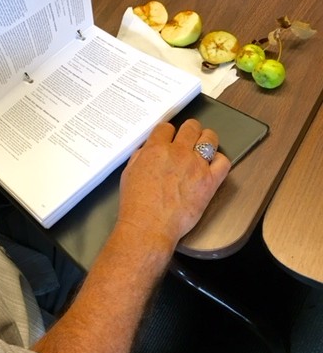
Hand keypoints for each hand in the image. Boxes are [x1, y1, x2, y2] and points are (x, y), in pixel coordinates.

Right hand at [117, 119, 230, 250]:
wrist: (150, 225)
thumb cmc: (136, 204)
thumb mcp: (129, 173)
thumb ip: (140, 157)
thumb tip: (149, 151)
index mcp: (156, 149)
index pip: (166, 127)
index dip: (167, 132)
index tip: (169, 137)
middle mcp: (178, 153)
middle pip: (191, 127)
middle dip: (189, 130)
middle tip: (188, 137)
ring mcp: (196, 166)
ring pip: (209, 138)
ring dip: (206, 140)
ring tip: (203, 146)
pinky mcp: (210, 181)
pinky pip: (223, 162)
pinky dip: (219, 160)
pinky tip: (212, 164)